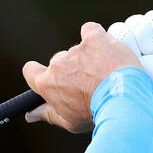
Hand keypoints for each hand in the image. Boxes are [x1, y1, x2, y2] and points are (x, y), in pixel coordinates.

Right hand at [22, 21, 142, 132]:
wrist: (122, 99)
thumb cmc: (95, 114)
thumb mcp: (69, 121)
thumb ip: (48, 114)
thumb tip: (31, 115)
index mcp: (47, 83)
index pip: (30, 71)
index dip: (38, 73)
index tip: (49, 78)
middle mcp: (58, 63)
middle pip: (59, 62)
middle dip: (71, 70)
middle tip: (89, 83)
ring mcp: (76, 50)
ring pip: (77, 51)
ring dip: (87, 58)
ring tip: (105, 73)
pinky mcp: (94, 38)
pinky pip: (89, 30)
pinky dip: (94, 36)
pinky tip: (103, 47)